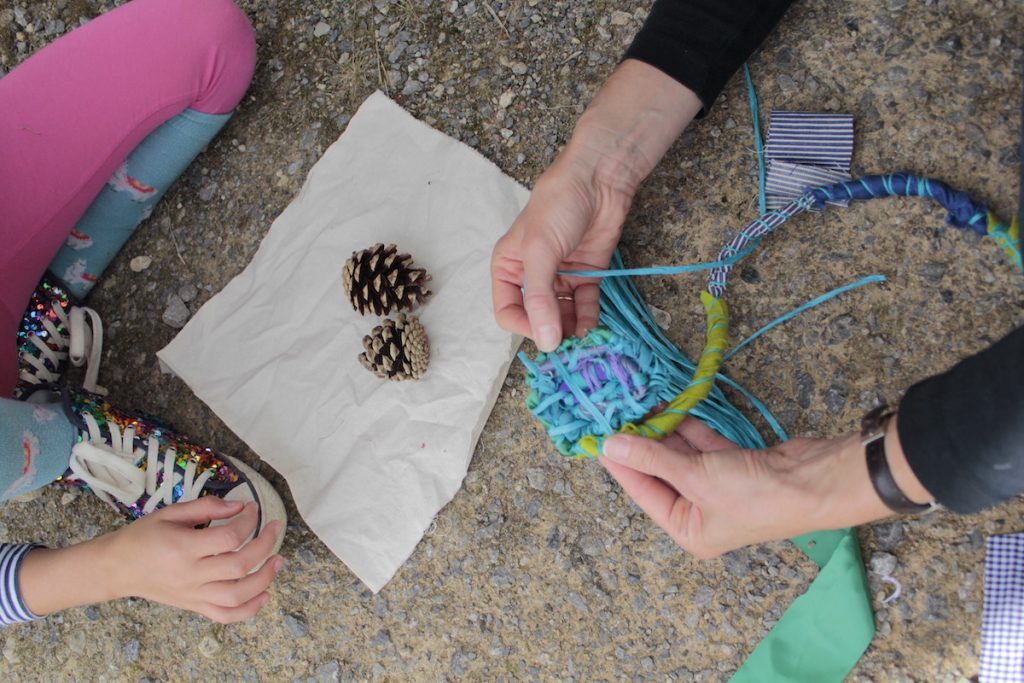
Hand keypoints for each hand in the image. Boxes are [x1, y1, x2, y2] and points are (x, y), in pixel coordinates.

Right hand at [21, 497, 284, 622]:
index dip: (248, 521)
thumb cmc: (143, 536)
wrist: (116, 568)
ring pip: (237, 595)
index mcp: (183, 547)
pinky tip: (264, 594)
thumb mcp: (170, 513)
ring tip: (278, 560)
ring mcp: (193, 594)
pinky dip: (249, 610)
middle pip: (239, 564)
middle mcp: (190, 574)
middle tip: (275, 527)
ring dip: (265, 578)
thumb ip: (206, 507)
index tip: (253, 509)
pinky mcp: (194, 606)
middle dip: (265, 544)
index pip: (229, 537)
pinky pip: (225, 616)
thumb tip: (239, 506)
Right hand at [491, 60, 702, 350]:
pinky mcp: (586, 274)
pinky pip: (584, 305)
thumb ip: (540, 298)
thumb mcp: (540, 251)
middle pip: (536, 316)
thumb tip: (545, 341)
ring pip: (561, 314)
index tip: (545, 335)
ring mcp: (560, 276)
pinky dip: (588, 318)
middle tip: (569, 344)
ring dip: (571, 328)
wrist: (598, 179)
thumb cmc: (558, 206)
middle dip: (551, 331)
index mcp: (508, 267)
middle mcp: (532, 276)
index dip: (524, 327)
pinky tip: (593, 327)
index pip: (508, 311)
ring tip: (583, 339)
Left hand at [599, 417, 927, 557]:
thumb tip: (610, 446)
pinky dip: (689, 425)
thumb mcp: (696, 478)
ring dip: (664, 430)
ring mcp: (718, 486)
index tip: (598, 437)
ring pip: (680, 454)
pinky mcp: (735, 463)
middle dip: (642, 442)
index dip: (621, 463)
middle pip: (660, 472)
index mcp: (689, 530)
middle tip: (617, 412)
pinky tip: (670, 406)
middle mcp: (701, 511)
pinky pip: (702, 443)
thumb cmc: (757, 495)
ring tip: (639, 402)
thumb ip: (653, 458)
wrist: (816, 481)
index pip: (643, 492)